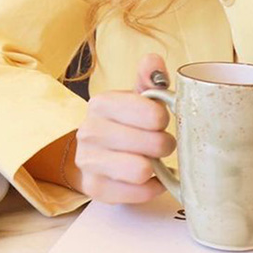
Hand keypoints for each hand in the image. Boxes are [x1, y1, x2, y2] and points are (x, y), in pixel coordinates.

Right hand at [72, 53, 175, 202]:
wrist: (93, 153)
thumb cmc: (123, 123)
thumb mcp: (136, 98)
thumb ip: (149, 78)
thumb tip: (153, 60)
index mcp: (101, 103)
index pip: (152, 114)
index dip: (164, 119)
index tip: (159, 121)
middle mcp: (89, 131)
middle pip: (153, 143)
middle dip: (164, 145)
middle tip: (160, 144)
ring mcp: (88, 161)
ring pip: (142, 170)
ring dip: (156, 167)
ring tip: (151, 160)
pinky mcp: (95, 188)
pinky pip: (139, 192)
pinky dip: (150, 187)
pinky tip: (146, 177)